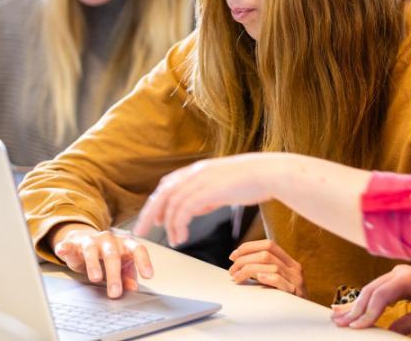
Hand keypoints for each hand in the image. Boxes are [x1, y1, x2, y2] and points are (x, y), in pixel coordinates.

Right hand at [49, 223, 153, 298]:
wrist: (84, 240)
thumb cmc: (107, 255)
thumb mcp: (121, 266)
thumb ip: (128, 276)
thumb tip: (134, 288)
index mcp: (125, 244)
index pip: (138, 250)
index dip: (144, 262)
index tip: (148, 275)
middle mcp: (109, 240)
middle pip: (113, 255)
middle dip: (114, 275)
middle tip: (115, 292)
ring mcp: (91, 240)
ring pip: (92, 250)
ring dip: (94, 264)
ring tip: (95, 278)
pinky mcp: (73, 243)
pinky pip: (68, 244)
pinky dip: (65, 247)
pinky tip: (62, 250)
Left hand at [134, 154, 282, 245]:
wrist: (269, 173)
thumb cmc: (252, 180)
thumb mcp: (224, 187)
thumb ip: (208, 195)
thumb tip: (198, 207)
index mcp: (198, 170)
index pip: (168, 185)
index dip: (158, 202)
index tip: (152, 219)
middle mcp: (195, 173)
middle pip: (162, 194)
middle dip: (149, 214)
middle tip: (141, 232)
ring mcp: (200, 181)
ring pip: (171, 204)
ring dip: (168, 225)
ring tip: (173, 241)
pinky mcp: (207, 191)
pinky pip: (183, 211)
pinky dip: (178, 226)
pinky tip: (182, 237)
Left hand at [229, 239, 306, 297]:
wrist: (307, 316)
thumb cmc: (288, 298)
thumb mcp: (280, 280)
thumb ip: (267, 269)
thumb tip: (240, 262)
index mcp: (290, 262)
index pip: (269, 244)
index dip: (249, 247)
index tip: (234, 255)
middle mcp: (293, 268)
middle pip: (266, 254)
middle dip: (244, 259)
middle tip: (232, 269)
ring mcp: (295, 280)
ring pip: (270, 265)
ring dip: (248, 269)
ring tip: (236, 277)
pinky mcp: (294, 293)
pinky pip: (279, 280)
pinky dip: (267, 277)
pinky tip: (257, 279)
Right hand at [330, 265, 410, 333]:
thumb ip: (405, 324)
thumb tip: (384, 333)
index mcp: (406, 278)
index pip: (379, 297)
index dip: (366, 313)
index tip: (355, 328)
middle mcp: (397, 273)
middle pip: (369, 291)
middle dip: (353, 309)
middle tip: (338, 323)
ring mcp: (395, 274)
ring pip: (370, 290)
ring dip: (355, 304)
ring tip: (336, 316)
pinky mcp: (396, 279)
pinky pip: (376, 289)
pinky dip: (363, 300)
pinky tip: (348, 306)